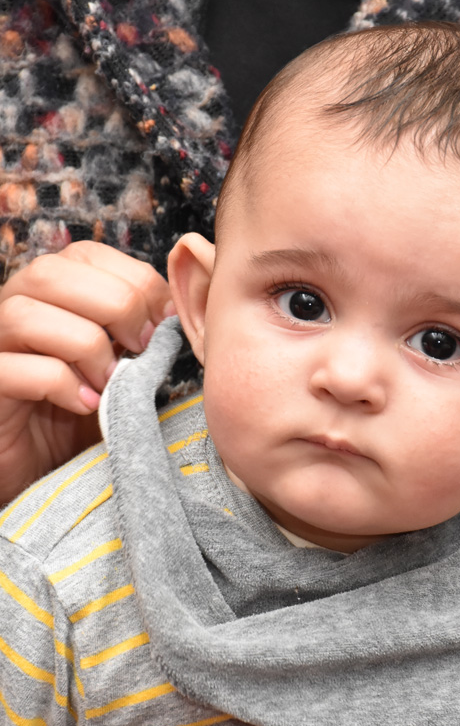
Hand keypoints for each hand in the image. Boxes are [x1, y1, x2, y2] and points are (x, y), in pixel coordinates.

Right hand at [0, 242, 172, 505]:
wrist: (45, 471)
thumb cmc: (86, 413)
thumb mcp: (120, 363)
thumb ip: (139, 330)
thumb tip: (176, 309)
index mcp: (48, 292)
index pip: (86, 253)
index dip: (134, 280)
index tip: (163, 322)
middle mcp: (12, 308)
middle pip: (51, 272)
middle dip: (114, 305)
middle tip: (141, 348)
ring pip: (26, 315)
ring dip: (86, 347)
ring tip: (111, 382)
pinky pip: (16, 370)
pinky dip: (62, 384)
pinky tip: (86, 405)